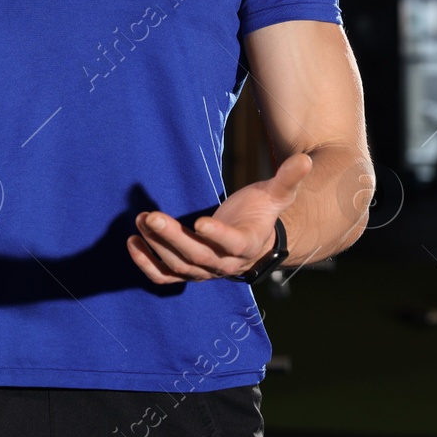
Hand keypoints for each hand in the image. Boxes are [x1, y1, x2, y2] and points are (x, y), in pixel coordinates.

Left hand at [126, 152, 309, 283]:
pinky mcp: (188, 272)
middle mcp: (225, 264)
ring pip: (179, 266)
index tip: (199, 222)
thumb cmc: (261, 214)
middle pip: (198, 257)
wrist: (254, 241)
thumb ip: (287, 179)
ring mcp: (205, 271)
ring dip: (156, 246)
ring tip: (141, 221)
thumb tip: (305, 159)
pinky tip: (132, 243)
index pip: (232, 245)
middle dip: (173, 238)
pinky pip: (165, 277)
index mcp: (248, 245)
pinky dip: (146, 265)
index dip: (217, 236)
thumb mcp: (275, 195)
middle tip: (152, 217)